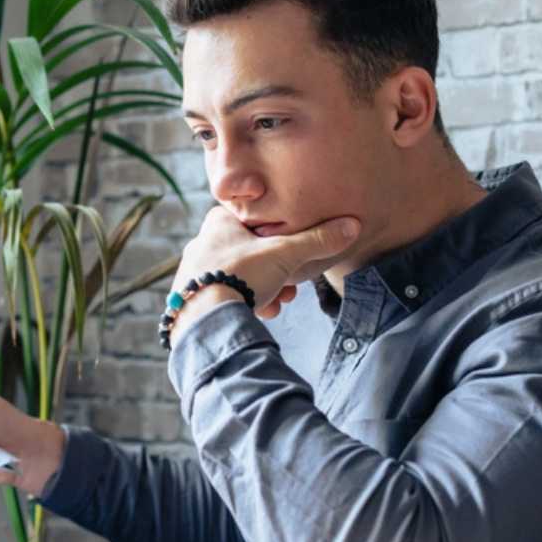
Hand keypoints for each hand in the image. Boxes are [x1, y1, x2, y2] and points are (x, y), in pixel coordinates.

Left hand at [169, 209, 361, 337]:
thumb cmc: (241, 276)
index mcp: (219, 222)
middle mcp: (202, 243)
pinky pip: (225, 297)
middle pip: (252, 254)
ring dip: (264, 291)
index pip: (257, 225)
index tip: (295, 260)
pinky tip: (258, 315)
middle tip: (290, 289)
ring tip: (276, 304)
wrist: (205, 318)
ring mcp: (194, 271)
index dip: (281, 243)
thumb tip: (351, 226)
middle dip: (276, 274)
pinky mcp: (190, 298)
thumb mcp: (286, 254)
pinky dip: (244, 305)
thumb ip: (317, 240)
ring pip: (240, 277)